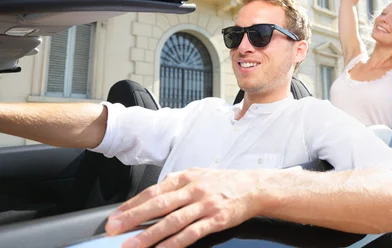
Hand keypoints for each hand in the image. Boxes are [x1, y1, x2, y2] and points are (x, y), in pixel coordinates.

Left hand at [105, 168, 263, 247]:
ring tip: (131, 246)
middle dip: (132, 218)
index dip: (132, 204)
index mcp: (186, 177)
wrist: (254, 187)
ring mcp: (204, 205)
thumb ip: (177, 182)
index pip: (153, 191)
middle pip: (158, 204)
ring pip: (172, 221)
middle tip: (113, 229)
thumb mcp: (198, 174)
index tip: (115, 216)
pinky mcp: (216, 219)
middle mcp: (193, 189)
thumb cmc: (224, 182)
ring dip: (149, 235)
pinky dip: (174, 243)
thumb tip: (154, 191)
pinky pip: (192, 233)